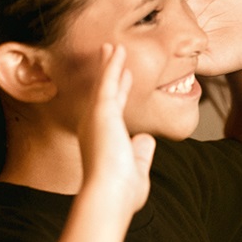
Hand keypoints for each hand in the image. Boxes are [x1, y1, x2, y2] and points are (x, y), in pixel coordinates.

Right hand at [77, 44, 153, 215]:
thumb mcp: (136, 170)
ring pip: (105, 83)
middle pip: (105, 93)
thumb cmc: (122, 192)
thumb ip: (141, 154)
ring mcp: (96, 117)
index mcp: (102, 141)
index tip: (126, 79)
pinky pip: (107, 81)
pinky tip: (116, 50)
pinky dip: (111, 64)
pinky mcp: (101, 110)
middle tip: (112, 55)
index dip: (121, 93)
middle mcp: (94, 127)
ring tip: (114, 46)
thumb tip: (146, 139)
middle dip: (110, 74)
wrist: (110, 195)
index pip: (114, 112)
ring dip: (110, 64)